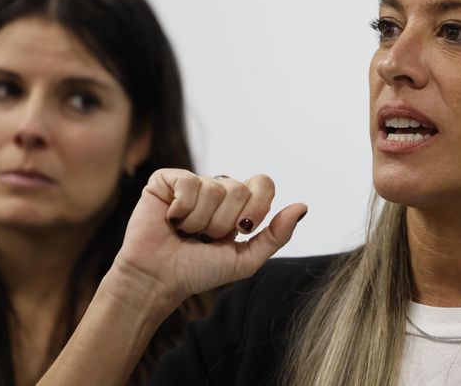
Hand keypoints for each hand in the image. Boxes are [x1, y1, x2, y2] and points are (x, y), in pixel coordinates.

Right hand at [113, 168, 306, 305]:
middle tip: (205, 237)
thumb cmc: (198, 271)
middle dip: (224, 222)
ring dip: (200, 221)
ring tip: (185, 232)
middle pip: (239, 188)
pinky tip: (170, 220)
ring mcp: (191, 183)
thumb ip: (276, 235)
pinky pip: (188, 183)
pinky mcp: (166, 181)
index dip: (256, 207)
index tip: (240, 230)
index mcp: (238, 204)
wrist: (158, 280)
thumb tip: (302, 206)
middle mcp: (216, 189)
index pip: (263, 183)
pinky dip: (182, 209)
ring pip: (214, 188)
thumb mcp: (245, 259)